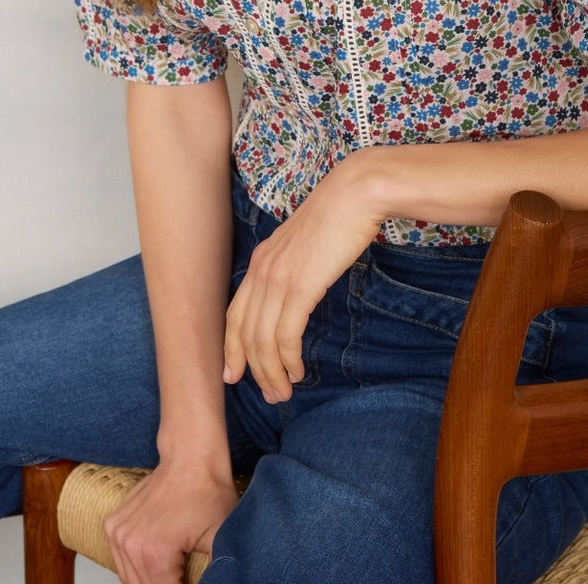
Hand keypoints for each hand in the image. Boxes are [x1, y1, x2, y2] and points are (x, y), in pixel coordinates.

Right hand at [104, 457, 238, 583]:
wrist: (191, 456)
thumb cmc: (208, 492)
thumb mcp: (223, 538)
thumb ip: (218, 571)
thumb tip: (221, 580)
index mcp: (156, 553)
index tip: (192, 581)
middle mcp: (130, 544)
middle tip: (183, 576)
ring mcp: (117, 533)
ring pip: (130, 580)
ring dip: (150, 581)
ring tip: (173, 570)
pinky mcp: (112, 525)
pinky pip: (121, 562)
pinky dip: (136, 567)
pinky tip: (156, 559)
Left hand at [223, 153, 383, 402]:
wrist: (355, 193)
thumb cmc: (339, 217)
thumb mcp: (306, 245)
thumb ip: (294, 267)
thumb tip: (298, 293)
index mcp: (262, 259)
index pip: (234, 312)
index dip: (231, 347)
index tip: (234, 374)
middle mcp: (262, 269)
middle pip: (244, 332)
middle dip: (252, 369)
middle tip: (270, 395)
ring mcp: (278, 277)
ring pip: (262, 339)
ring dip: (271, 372)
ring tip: (284, 391)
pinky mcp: (300, 285)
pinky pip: (285, 334)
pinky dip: (288, 359)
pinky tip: (298, 371)